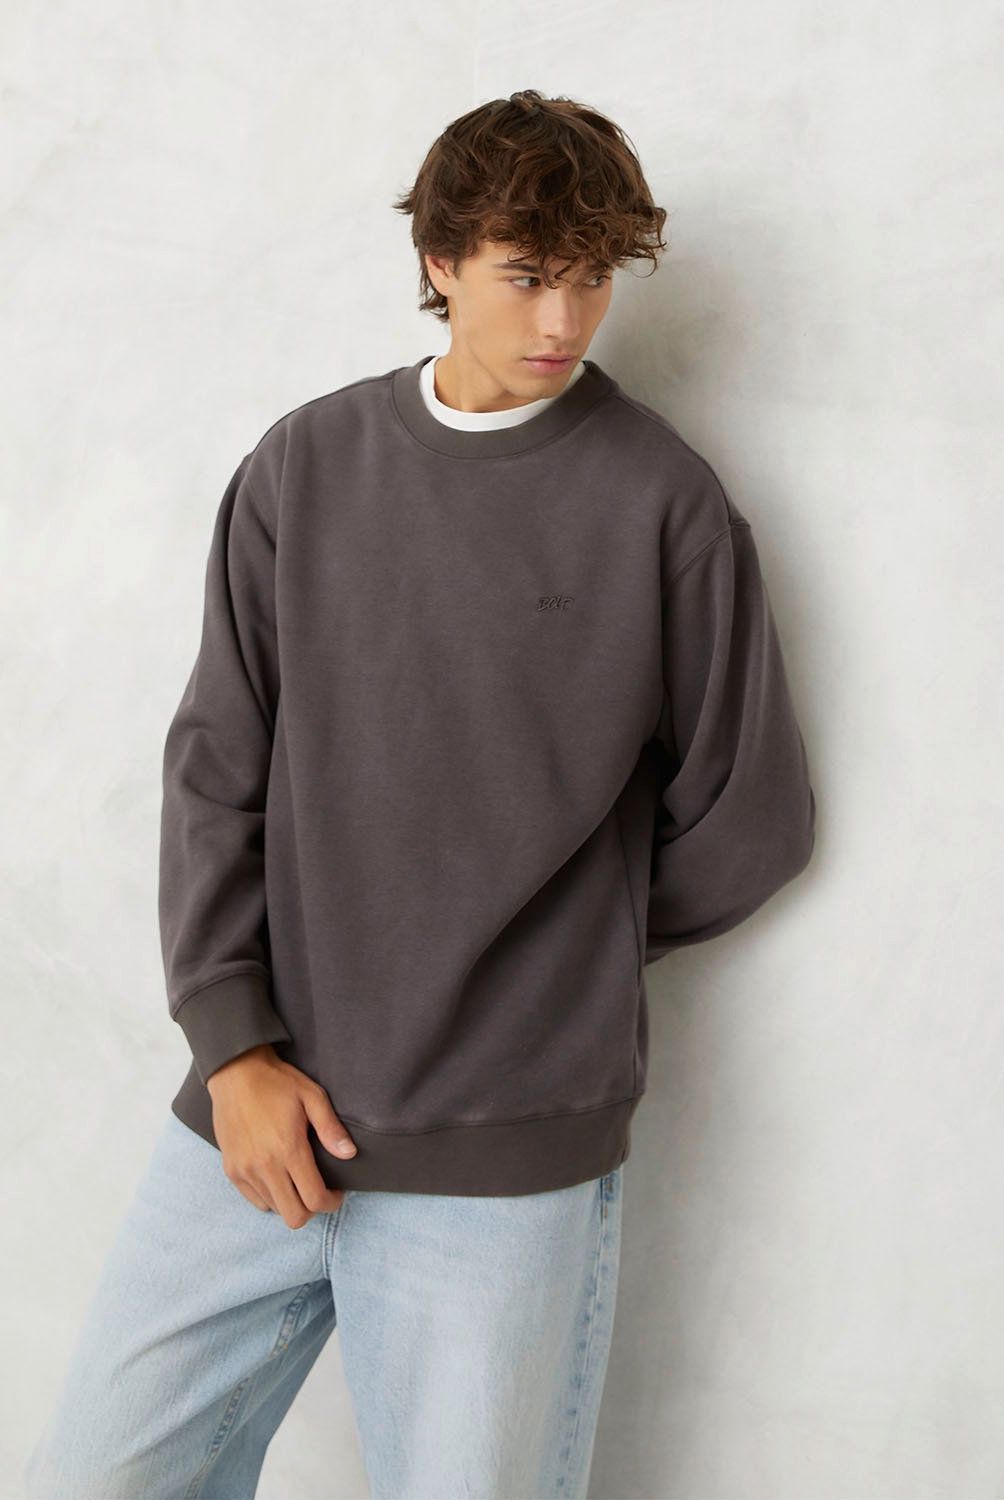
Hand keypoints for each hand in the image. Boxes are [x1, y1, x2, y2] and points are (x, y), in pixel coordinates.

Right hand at [206, 1045, 356, 1227]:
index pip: (313, 1199)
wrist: (235, 1073)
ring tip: (297, 1179)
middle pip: (294, 1216)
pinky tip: (278, 1176)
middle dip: (312, 1208)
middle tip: (318, 1190)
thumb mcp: (312, 1096)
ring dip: (290, 1201)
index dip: (330, 1203)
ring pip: (274, 1209)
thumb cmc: (277, 1083)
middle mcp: (264, 1166)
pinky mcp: (231, 1170)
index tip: (336, 1192)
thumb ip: (331, 1128)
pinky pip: (255, 1200)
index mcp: (288, 1149)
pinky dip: (270, 1197)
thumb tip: (349, 1154)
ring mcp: (244, 1170)